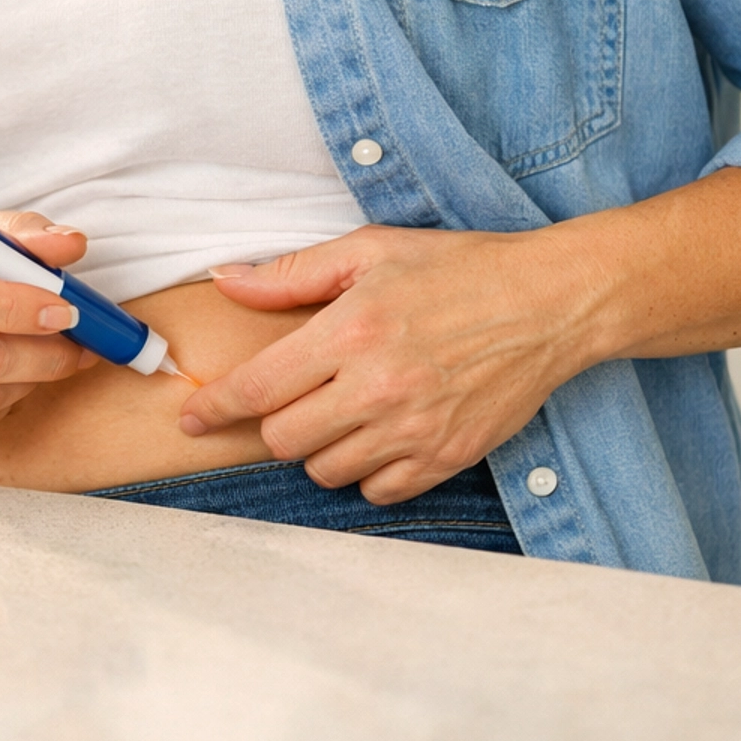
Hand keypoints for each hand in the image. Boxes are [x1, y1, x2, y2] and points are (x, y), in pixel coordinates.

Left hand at [177, 225, 579, 502]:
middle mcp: (378, 387)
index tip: (193, 418)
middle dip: (276, 421)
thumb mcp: (371, 250)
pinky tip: (380, 434)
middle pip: (284, 439)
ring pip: (326, 470)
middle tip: (298, 395)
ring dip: (320, 447)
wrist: (548, 303)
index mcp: (352, 330)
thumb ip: (293, 274)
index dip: (214, 408)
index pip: (259, 388)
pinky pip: (378, 490)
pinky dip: (367, 471)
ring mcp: (414, 429)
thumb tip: (227, 281)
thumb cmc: (457, 268)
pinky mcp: (446, 457)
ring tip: (344, 410)